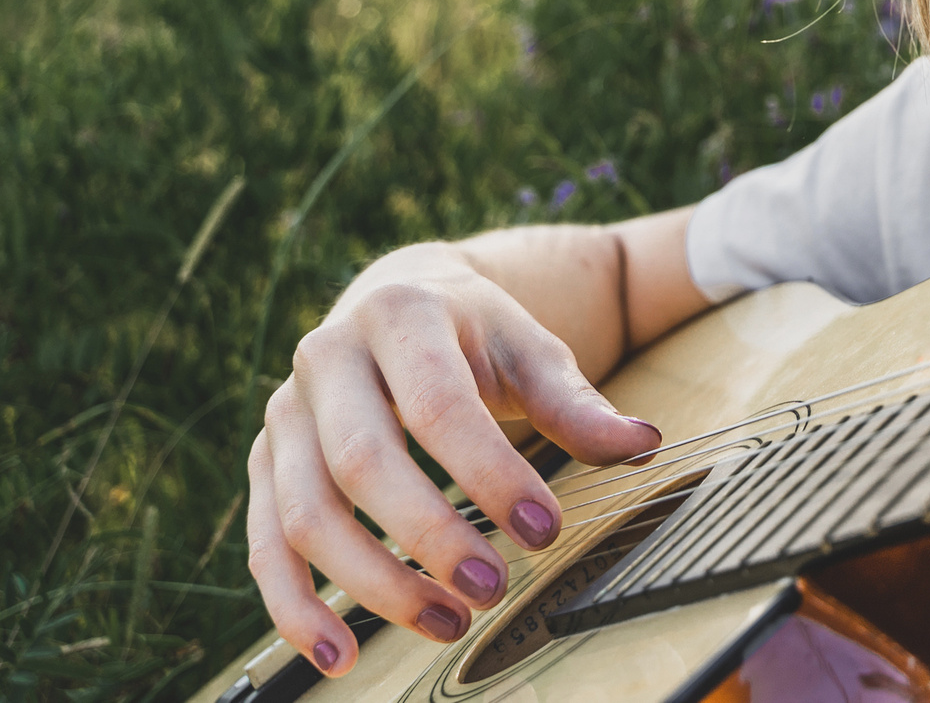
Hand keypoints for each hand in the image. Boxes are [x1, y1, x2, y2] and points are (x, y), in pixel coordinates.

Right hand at [244, 242, 661, 677]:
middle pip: (361, 463)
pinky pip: (266, 545)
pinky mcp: (263, 461)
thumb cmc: (474, 335)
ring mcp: (285, 413)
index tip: (544, 532)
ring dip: (372, 584)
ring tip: (447, 624)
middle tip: (492, 588)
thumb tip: (641, 444)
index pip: (440, 407)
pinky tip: (340, 653)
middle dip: (429, 538)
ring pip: (306, 514)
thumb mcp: (530, 351)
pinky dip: (296, 607)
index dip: (490, 474)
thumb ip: (577, 404)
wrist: (398, 300)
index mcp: (401, 316)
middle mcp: (326, 358)